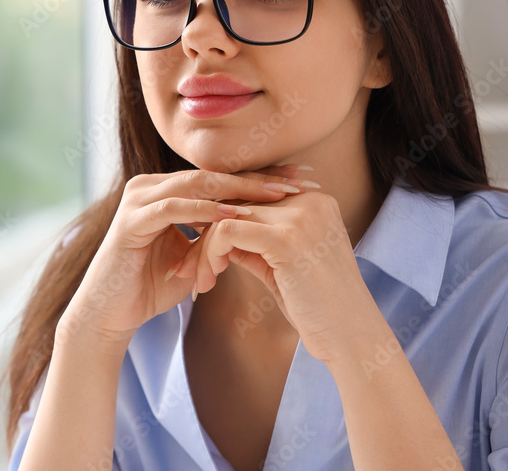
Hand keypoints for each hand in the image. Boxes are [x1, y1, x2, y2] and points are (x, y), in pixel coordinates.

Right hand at [58, 165, 312, 351]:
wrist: (110, 312)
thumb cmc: (152, 285)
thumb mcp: (195, 254)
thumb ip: (217, 235)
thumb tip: (261, 226)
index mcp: (165, 191)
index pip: (219, 178)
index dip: (260, 181)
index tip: (300, 184)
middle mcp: (149, 187)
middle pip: (212, 175)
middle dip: (256, 180)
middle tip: (296, 183)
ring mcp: (137, 200)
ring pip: (195, 185)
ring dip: (237, 191)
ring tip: (275, 196)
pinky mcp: (130, 220)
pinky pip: (173, 208)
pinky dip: (205, 211)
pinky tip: (234, 215)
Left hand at [192, 186, 368, 362]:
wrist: (351, 340)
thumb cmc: (316, 307)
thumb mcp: (281, 264)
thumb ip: (254, 241)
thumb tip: (217, 230)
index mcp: (312, 201)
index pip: (248, 199)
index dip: (218, 224)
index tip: (199, 256)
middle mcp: (309, 199)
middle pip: (233, 205)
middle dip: (204, 238)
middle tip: (186, 270)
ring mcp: (300, 215)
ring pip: (223, 216)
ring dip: (202, 251)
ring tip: (199, 281)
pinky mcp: (286, 237)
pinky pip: (226, 231)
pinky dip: (209, 254)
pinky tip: (209, 279)